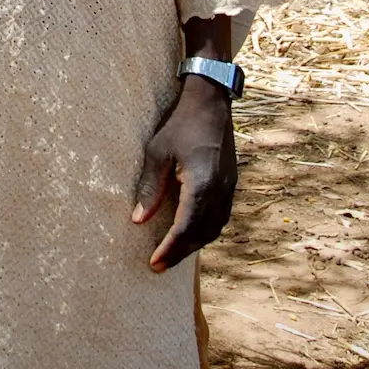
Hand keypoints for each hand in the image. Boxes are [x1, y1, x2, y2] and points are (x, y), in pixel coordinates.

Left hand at [130, 77, 237, 272]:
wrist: (211, 102)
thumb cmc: (180, 124)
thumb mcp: (157, 152)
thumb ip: (150, 188)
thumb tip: (138, 220)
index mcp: (202, 184)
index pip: (185, 227)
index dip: (170, 248)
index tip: (154, 263)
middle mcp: (220, 190)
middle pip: (202, 233)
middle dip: (181, 252)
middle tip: (160, 265)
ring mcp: (229, 187)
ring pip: (215, 228)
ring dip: (195, 244)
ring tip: (173, 253)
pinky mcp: (231, 183)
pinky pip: (221, 216)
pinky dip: (205, 230)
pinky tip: (191, 232)